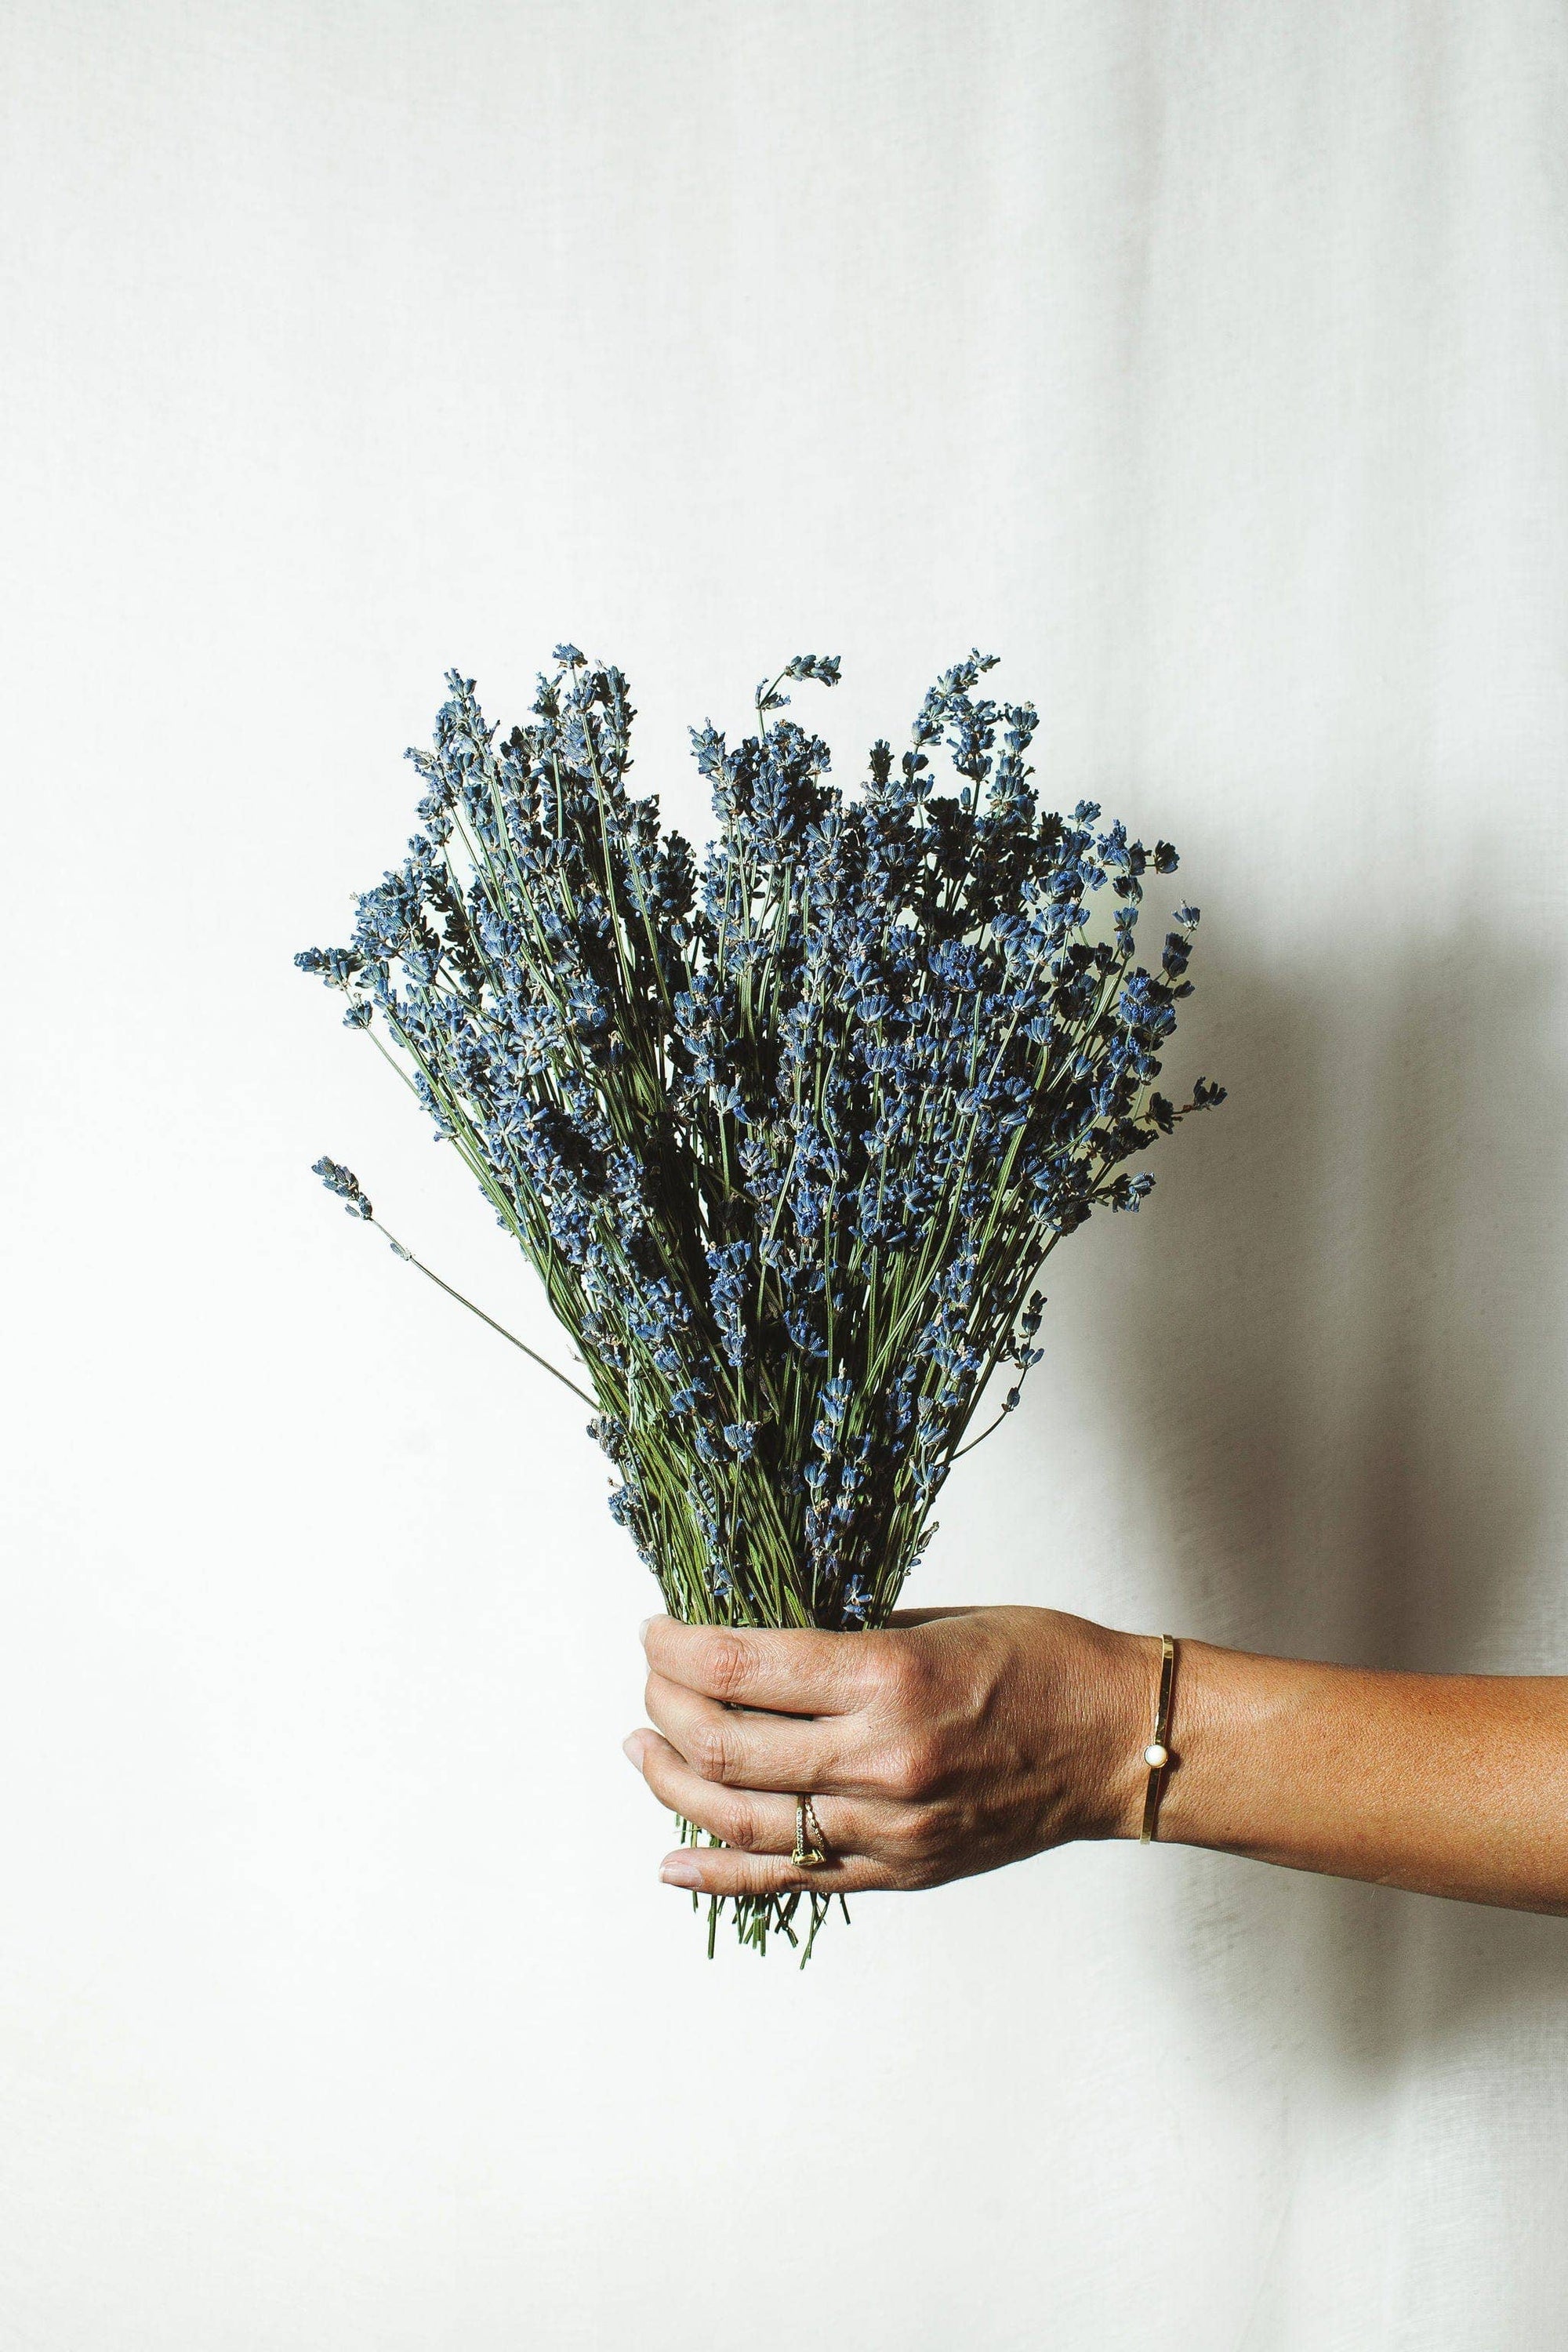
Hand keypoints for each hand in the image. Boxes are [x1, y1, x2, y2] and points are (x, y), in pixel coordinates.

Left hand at [622, 1604, 1153, 1899]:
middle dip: (664, 1708)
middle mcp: (880, 1760)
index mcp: (888, 1679)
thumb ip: (844, 1638)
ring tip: (643, 1749)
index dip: (677, 1649)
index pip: (739, 1669)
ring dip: (674, 1783)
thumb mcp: (937, 1619)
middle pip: (725, 1748)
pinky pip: (792, 1876)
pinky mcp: (901, 1870)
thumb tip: (756, 1641)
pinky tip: (673, 1856)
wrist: (1119, 1742)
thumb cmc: (1041, 1661)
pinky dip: (721, 1871)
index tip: (654, 1630)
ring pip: (743, 1820)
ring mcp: (888, 1827)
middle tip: (650, 1679)